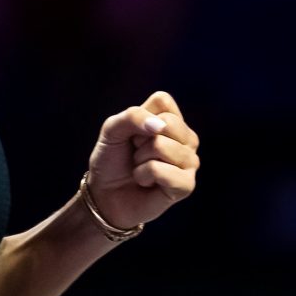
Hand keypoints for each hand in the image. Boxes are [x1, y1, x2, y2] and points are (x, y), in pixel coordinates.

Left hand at [84, 90, 200, 231]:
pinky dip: (144, 176)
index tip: (133, 134)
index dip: (139, 117)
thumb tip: (159, 126)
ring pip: (162, 146)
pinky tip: (146, 183)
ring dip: (140, 160)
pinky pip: (162, 171)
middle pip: (166, 123)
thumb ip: (132, 116)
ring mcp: (190, 162)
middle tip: (136, 154)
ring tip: (141, 169)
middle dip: (140, 139)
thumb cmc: (112, 160)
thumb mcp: (112, 129)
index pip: (163, 101)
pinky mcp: (187, 185)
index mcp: (173, 120)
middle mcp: (186, 139)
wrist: (105, 195)